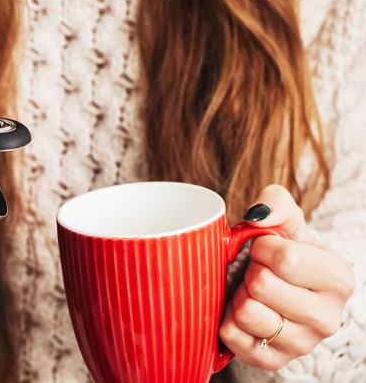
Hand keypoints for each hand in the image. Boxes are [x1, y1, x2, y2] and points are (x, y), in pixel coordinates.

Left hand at [219, 185, 355, 370]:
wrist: (279, 289)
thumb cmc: (283, 251)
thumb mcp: (286, 220)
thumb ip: (275, 203)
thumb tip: (258, 215)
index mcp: (337, 279)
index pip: (285, 259)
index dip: (262, 247)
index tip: (264, 248)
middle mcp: (327, 318)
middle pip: (262, 285)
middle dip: (250, 271)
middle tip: (256, 271)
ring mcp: (301, 345)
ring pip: (246, 313)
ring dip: (239, 295)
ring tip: (250, 291)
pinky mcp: (272, 362)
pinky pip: (232, 336)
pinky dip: (227, 319)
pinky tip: (241, 310)